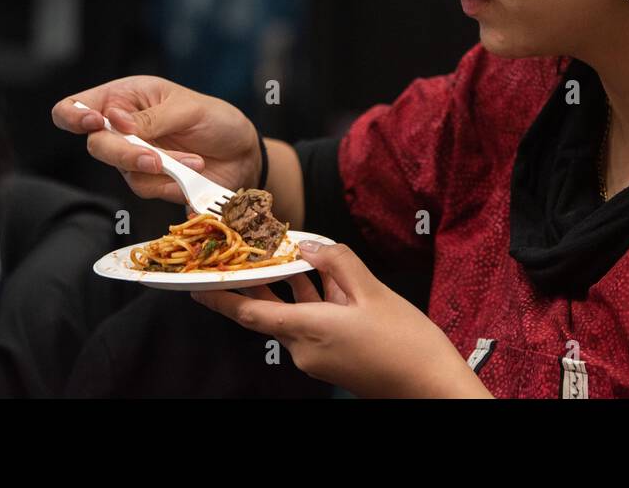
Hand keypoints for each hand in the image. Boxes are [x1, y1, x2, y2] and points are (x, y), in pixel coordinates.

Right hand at [51, 76, 259, 203]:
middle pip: (96, 145)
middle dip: (125, 153)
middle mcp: (122, 128)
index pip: (76, 107)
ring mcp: (133, 157)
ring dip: (161, 167)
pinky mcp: (150, 182)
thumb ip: (152, 118)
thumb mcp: (189, 109)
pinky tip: (195, 169)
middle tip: (154, 158)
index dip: (73, 116)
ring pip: (123, 170)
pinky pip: (147, 186)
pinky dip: (172, 180)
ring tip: (195, 160)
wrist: (243, 154)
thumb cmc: (216, 120)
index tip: (94, 122)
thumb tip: (116, 122)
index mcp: (125, 97)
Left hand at [194, 242, 490, 398]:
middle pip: (267, 309)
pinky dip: (309, 295)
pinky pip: (310, 318)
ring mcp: (319, 354)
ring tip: (277, 250)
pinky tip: (314, 271)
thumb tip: (307, 243)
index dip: (220, 296)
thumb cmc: (407, 346)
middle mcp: (306, 348)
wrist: (431, 385)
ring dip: (285, 283)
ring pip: (291, 311)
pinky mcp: (333, 354)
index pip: (250, 311)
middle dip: (252, 280)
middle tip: (237, 252)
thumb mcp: (373, 292)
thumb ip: (337, 262)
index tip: (196, 281)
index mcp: (309, 332)